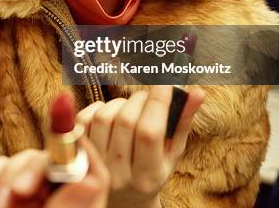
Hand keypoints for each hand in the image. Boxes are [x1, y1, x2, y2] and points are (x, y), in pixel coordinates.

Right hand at [0, 137, 109, 207]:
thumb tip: (90, 180)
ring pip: (25, 160)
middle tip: (18, 193)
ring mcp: (30, 196)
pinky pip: (0, 166)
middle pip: (55, 161)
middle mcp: (57, 200)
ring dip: (7, 179)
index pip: (92, 173)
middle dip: (32, 170)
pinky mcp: (4, 193)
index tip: (62, 145)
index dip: (79, 153)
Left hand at [76, 85, 204, 207]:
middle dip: (140, 99)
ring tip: (131, 107)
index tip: (164, 83)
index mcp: (148, 175)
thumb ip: (183, 122)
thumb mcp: (172, 153)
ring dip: (120, 103)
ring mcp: (96, 164)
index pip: (149, 133)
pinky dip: (100, 107)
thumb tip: (197, 92)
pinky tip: (112, 112)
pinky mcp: (80, 153)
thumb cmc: (153, 170)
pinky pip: (85, 119)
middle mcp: (120, 173)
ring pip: (105, 116)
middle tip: (148, 97)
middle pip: (126, 121)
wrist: (123, 196)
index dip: (157, 102)